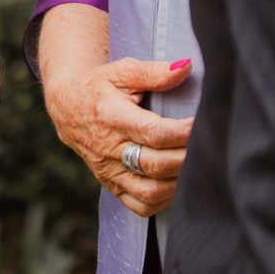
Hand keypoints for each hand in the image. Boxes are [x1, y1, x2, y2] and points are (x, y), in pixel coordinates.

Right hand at [43, 55, 193, 216]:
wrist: (66, 107)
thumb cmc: (98, 86)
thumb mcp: (121, 70)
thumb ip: (154, 72)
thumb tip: (185, 68)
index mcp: (112, 117)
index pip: (154, 133)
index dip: (184, 132)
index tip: (203, 123)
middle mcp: (109, 149)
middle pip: (156, 165)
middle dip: (188, 158)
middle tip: (208, 146)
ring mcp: (109, 171)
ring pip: (150, 191)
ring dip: (178, 182)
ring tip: (196, 165)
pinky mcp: (111, 185)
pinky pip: (139, 205)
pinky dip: (163, 200)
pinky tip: (175, 183)